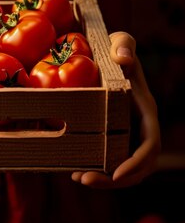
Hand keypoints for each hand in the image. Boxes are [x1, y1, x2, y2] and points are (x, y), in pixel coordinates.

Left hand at [71, 31, 160, 188]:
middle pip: (137, 166)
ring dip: (102, 179)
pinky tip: (73, 171)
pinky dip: (94, 170)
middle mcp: (138, 127)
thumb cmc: (113, 48)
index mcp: (146, 110)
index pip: (149, 145)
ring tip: (76, 177)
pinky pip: (106, 161)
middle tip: (85, 180)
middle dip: (115, 180)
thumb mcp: (118, 41)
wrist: (104, 56)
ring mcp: (125, 134)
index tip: (116, 174)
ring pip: (121, 168)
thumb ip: (124, 45)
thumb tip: (123, 59)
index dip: (136, 164)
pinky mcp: (110, 137)